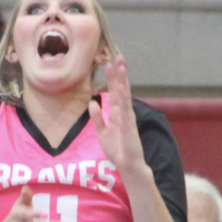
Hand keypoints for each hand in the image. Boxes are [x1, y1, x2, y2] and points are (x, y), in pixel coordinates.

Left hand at [87, 57, 147, 173]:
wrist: (127, 166)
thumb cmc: (117, 151)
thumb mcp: (102, 133)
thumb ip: (98, 118)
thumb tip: (92, 102)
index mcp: (117, 113)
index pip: (114, 92)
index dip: (111, 78)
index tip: (108, 64)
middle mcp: (123, 112)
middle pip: (120, 88)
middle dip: (118, 73)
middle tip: (116, 56)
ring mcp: (127, 117)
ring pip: (125, 94)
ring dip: (123, 79)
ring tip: (121, 65)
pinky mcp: (129, 124)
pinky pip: (126, 108)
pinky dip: (123, 96)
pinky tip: (122, 86)